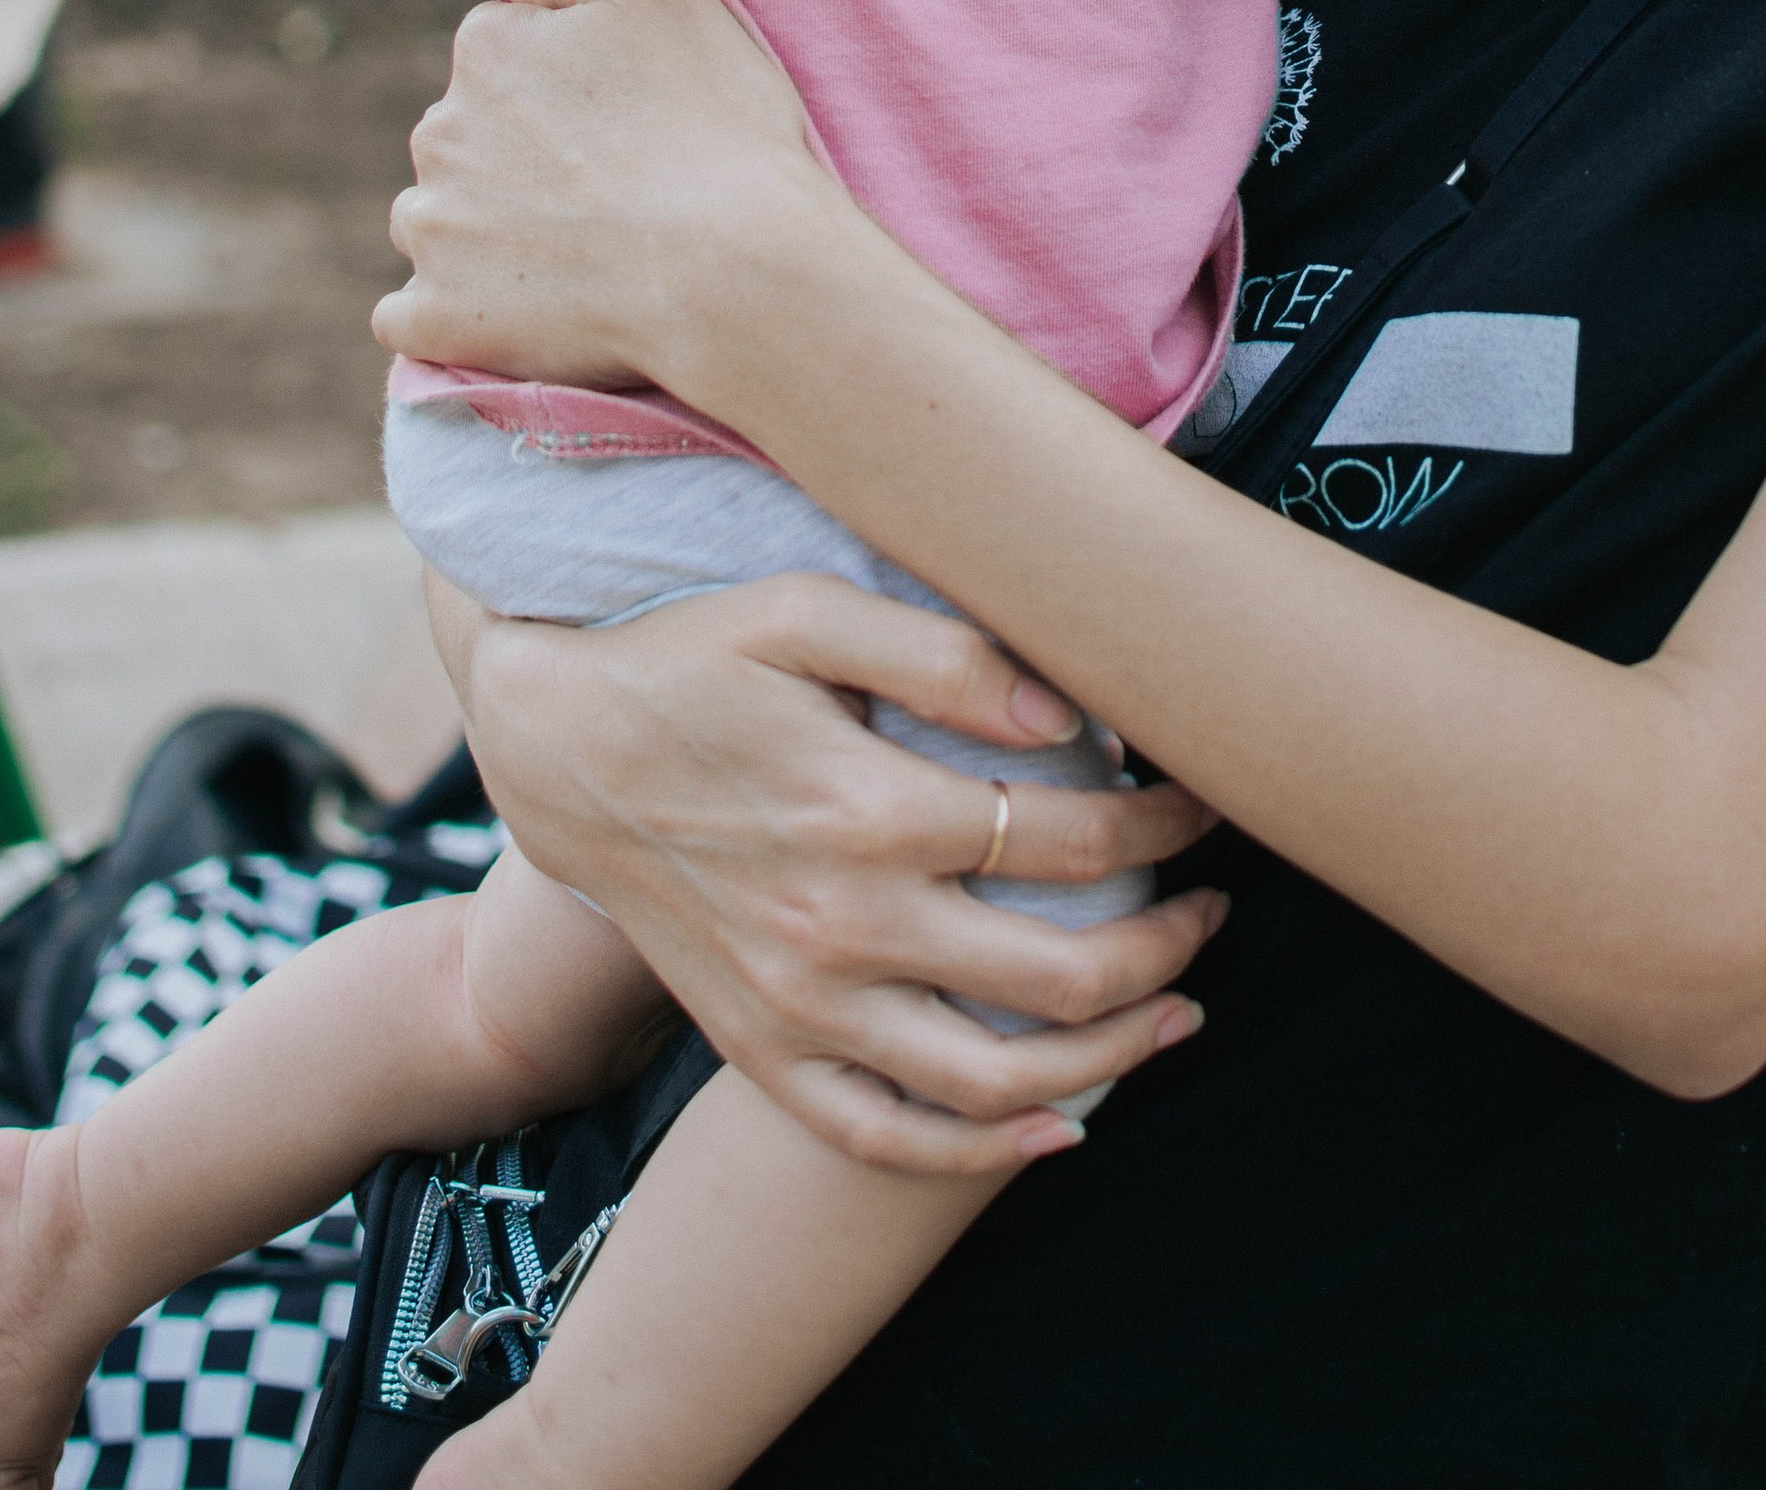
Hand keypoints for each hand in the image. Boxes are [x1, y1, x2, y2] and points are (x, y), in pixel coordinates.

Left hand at [378, 0, 828, 392]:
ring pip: (434, 220)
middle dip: (510, 159)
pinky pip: (411, 316)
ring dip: (475, 235)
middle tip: (600, 194)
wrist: (734, 267)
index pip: (499, 54)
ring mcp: (434, 229)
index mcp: (486, 49)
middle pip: (463, 137)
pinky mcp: (438, 316)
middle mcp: (440, 132)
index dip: (561, 88)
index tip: (615, 122)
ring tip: (565, 260)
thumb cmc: (714, 125)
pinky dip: (448, 315)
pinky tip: (511, 317)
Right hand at [429, 572, 1226, 1175]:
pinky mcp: (760, 1050)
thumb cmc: (690, 656)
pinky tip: (1058, 1128)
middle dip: (1164, 945)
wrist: (551, 748)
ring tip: (1177, 1016)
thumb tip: (1070, 713)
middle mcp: (841, 928)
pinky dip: (981, 1154)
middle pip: (1057, 977)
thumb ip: (939, 652)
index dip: (1162, 826)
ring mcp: (799, 1008)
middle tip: (1214, 908)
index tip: (1201, 800)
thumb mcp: (800, 611)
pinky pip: (883, 1137)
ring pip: (992, 1081)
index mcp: (867, 811)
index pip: (1069, 842)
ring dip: (1108, 1057)